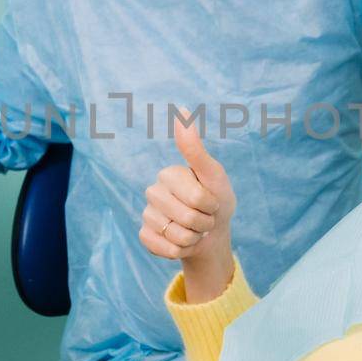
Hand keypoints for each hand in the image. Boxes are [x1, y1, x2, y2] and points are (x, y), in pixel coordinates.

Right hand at [139, 118, 236, 300]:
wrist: (212, 234)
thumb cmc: (216, 200)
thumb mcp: (213, 174)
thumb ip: (195, 148)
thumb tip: (183, 110)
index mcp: (169, 174)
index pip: (196, 198)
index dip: (211, 205)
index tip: (212, 202)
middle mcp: (153, 192)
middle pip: (186, 218)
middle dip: (204, 223)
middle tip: (204, 218)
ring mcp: (147, 214)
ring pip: (176, 235)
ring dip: (193, 238)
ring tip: (195, 230)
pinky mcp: (145, 236)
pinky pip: (164, 248)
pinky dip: (180, 251)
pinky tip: (181, 243)